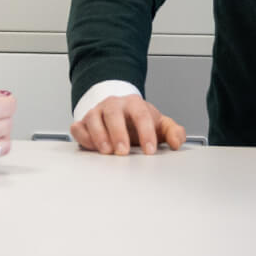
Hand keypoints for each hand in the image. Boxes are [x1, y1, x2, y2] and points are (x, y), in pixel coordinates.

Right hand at [70, 93, 184, 155]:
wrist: (120, 110)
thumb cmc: (139, 120)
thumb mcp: (159, 124)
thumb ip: (173, 132)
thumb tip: (177, 142)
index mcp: (134, 104)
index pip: (141, 115)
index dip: (146, 132)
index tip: (150, 150)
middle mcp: (114, 105)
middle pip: (114, 113)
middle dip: (118, 133)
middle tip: (124, 151)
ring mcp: (97, 112)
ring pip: (93, 118)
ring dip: (99, 135)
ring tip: (107, 151)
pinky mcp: (83, 123)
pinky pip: (78, 127)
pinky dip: (82, 136)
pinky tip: (90, 147)